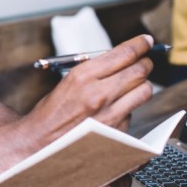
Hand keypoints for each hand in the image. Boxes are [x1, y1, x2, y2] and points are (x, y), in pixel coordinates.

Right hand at [25, 35, 153, 143]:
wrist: (40, 144)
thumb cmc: (52, 113)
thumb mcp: (69, 82)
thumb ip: (95, 70)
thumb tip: (120, 59)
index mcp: (83, 76)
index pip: (124, 53)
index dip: (140, 44)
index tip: (146, 41)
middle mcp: (98, 94)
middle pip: (139, 70)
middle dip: (145, 63)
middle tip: (144, 62)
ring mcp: (110, 115)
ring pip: (144, 91)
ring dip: (141, 85)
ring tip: (133, 85)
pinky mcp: (117, 133)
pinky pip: (133, 113)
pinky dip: (129, 108)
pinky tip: (116, 110)